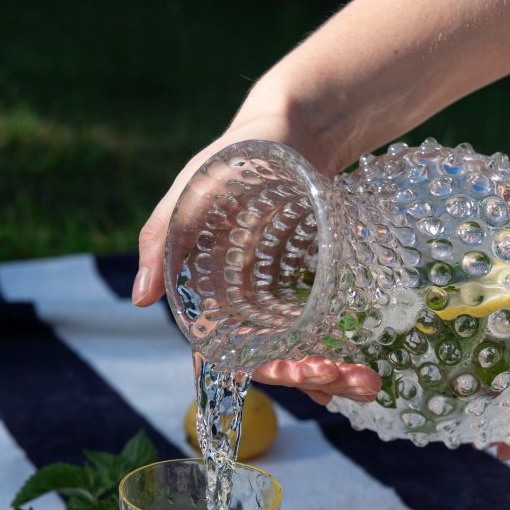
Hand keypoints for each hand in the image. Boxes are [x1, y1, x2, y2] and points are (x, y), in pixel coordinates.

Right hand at [132, 102, 379, 403]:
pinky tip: (361, 375)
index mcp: (211, 294)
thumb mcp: (193, 188)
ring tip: (369, 383)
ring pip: (298, 354)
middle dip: (311, 377)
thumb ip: (161, 238)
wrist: (292, 126)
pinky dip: (337, 356)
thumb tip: (140, 299)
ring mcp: (275, 302)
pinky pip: (319, 334)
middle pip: (273, 362)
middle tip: (355, 382)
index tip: (299, 375)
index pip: (232, 353)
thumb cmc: (234, 154)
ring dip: (332, 375)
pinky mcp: (306, 291)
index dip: (266, 370)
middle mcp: (241, 307)